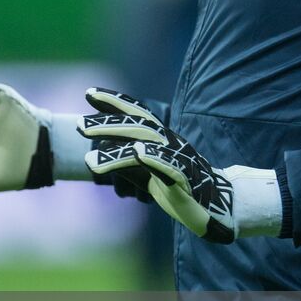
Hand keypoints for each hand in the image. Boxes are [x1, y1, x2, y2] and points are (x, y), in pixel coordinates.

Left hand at [82, 89, 282, 243]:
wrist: (220, 207)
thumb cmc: (182, 188)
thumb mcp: (148, 174)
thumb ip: (126, 164)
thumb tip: (97, 157)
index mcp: (161, 139)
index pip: (136, 114)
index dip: (115, 102)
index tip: (89, 92)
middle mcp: (169, 143)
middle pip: (137, 126)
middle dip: (108, 124)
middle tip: (80, 125)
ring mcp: (178, 159)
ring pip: (146, 146)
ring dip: (119, 147)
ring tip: (90, 157)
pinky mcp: (186, 181)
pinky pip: (169, 166)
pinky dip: (154, 157)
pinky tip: (137, 153)